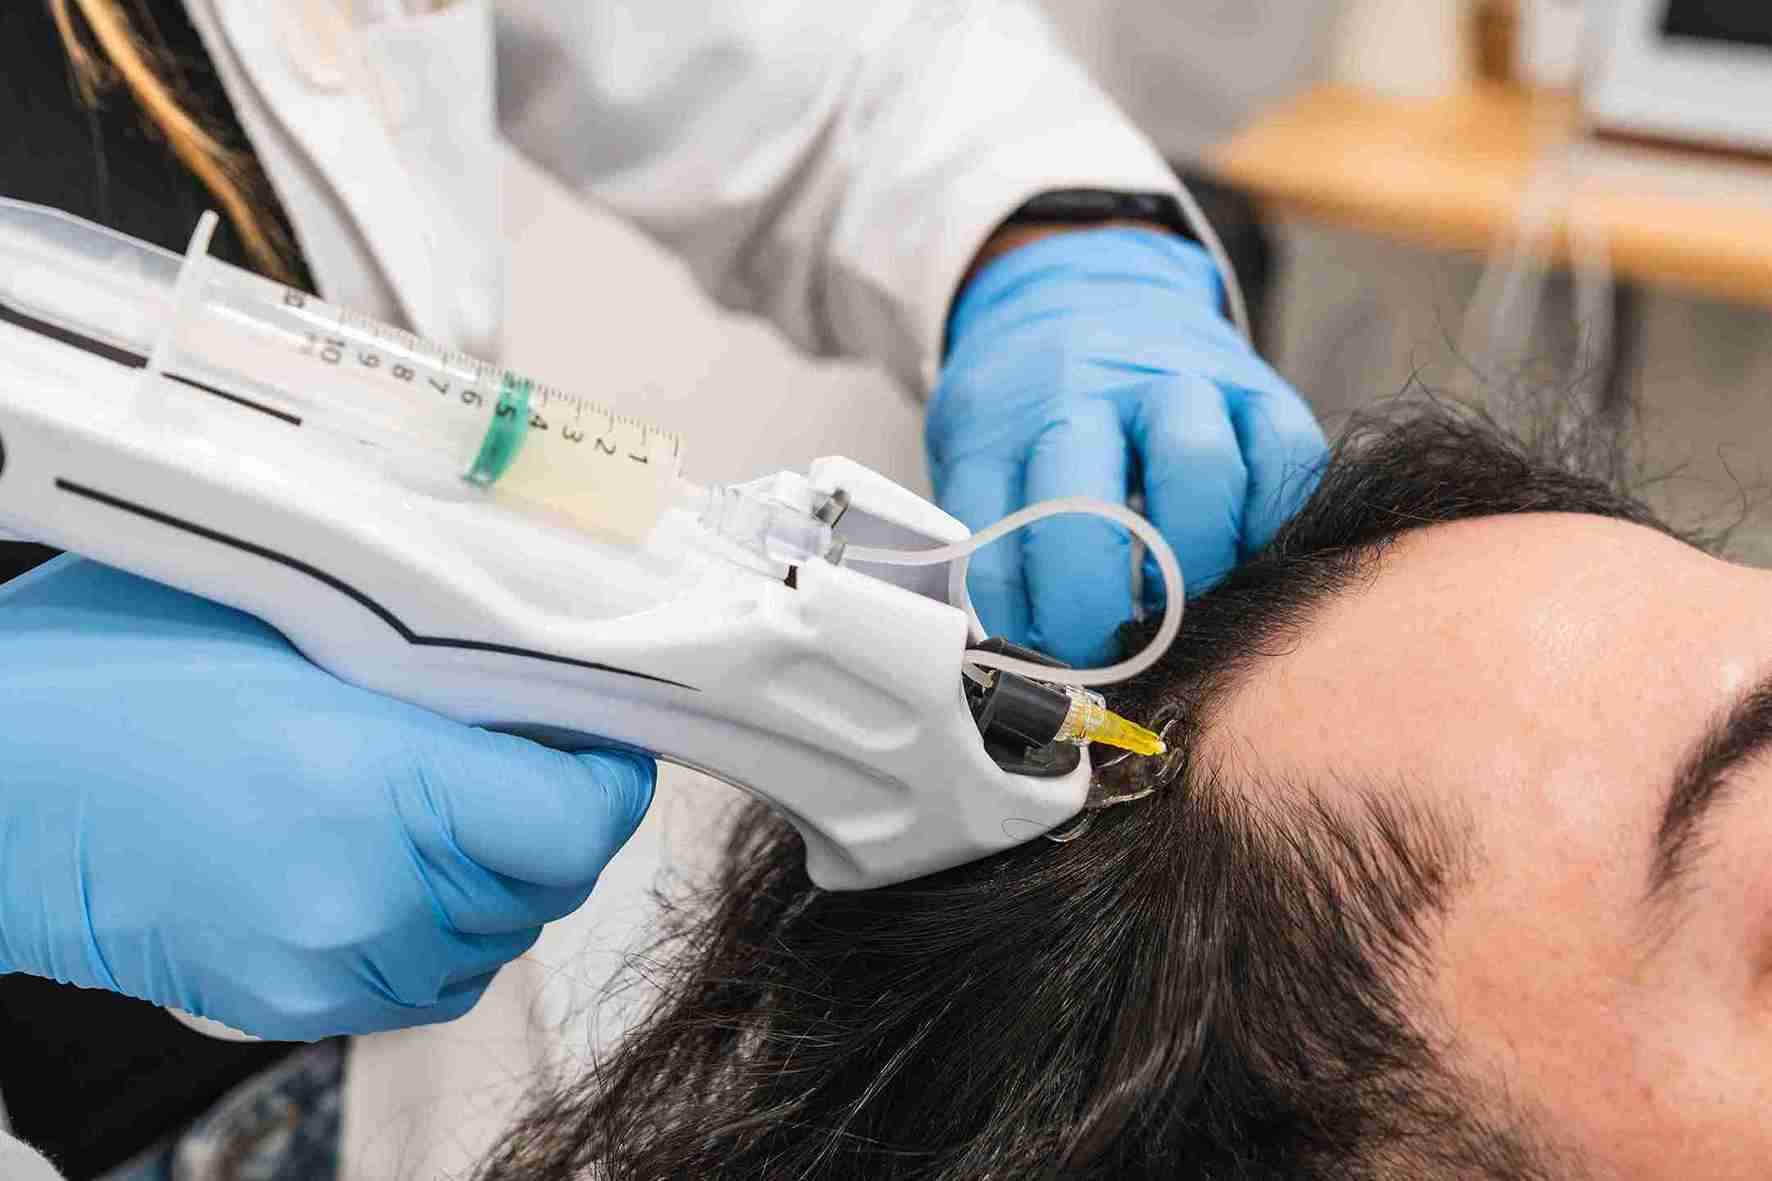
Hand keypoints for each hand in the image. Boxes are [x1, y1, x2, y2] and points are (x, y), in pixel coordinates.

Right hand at [0, 557, 654, 1040]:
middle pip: (550, 886)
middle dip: (553, 821)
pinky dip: (435, 929)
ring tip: (439, 806)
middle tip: (518, 753)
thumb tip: (536, 681)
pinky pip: (426, 983)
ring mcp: (328, 967)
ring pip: (496, 941)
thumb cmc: (114, 673)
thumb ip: (434, 663)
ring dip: (496, 880)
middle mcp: (368, 897)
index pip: (580, 823)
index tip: (600, 742)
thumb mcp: (295, 624)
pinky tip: (386, 863)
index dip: (609, 778)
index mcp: (380, 786)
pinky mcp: (292, 1008)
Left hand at [928, 225, 1325, 665]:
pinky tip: (1244, 553)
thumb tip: (1016, 656)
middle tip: (1112, 654)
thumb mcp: (976, 458)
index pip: (998, 544)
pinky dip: (1273, 522)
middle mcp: (1087, 396)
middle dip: (1099, 610)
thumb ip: (992, 546)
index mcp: (1001, 426)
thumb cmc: (1027, 406)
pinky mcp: (1255, 384)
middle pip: (1090, 511)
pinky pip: (1285, 457)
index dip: (1025, 626)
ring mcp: (1176, 382)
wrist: (1078, 289)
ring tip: (1186, 608)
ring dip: (1195, 563)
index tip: (1042, 667)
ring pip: (1197, 468)